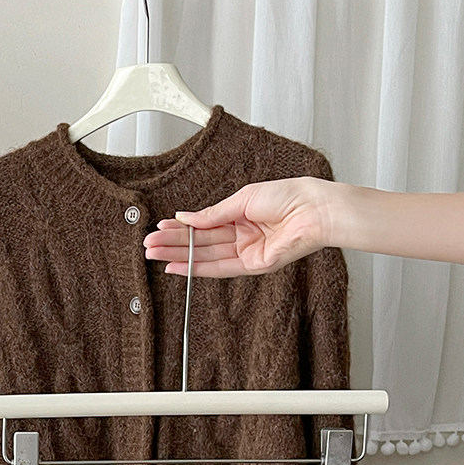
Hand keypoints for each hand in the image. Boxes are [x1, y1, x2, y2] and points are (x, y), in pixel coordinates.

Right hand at [143, 177, 337, 277]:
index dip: (181, 227)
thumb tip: (186, 217)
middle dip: (173, 243)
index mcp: (241, 215)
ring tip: (154, 254)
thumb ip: (212, 213)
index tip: (159, 228)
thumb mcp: (242, 198)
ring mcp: (247, 252)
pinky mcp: (253, 266)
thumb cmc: (289, 196)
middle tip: (149, 245)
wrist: (314, 210)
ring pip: (205, 256)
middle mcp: (242, 235)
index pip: (204, 224)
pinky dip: (197, 269)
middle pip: (201, 242)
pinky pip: (220, 268)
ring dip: (178, 256)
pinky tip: (177, 267)